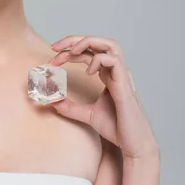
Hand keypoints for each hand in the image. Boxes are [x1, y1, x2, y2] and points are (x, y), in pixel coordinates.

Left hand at [49, 35, 158, 160]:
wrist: (132, 144)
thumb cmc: (116, 128)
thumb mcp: (87, 114)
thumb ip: (70, 107)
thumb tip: (52, 102)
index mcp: (107, 75)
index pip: (88, 52)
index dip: (68, 51)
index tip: (52, 60)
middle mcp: (115, 71)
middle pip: (97, 42)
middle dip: (74, 40)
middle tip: (54, 47)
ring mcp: (121, 75)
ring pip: (109, 44)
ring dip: (88, 42)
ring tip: (72, 51)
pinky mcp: (124, 84)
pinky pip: (113, 60)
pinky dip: (98, 60)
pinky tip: (88, 72)